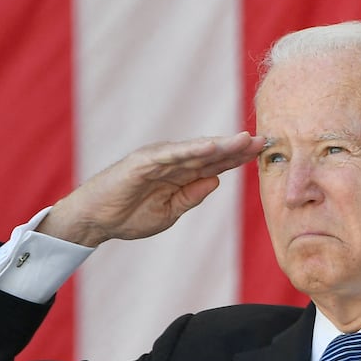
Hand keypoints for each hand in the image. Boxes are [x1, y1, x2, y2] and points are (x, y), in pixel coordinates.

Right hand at [37, 132, 265, 246]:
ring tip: (244, 140)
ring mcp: (159, 159)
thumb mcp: (170, 211)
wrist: (96, 220)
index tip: (263, 153)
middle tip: (264, 140)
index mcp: (181, 175)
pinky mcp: (143, 162)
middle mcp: (173, 162)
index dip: (239, 158)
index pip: (216, 164)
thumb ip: (192, 195)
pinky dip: (191, 150)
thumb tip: (216, 181)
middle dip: (237, 147)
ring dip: (221, 145)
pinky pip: (171, 155)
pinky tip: (211, 147)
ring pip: (195, 150)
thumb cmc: (130, 215)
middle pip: (211, 153)